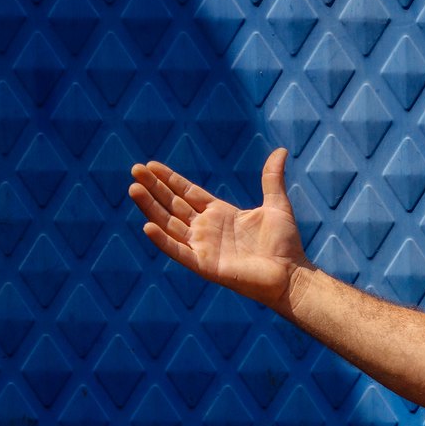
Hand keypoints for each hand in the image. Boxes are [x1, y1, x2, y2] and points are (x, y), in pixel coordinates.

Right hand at [128, 149, 307, 309]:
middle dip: (154, 188)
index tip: (150, 165)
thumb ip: (272, 178)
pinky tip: (147, 226)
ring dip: (151, 208)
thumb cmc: (285, 244)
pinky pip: (178, 251)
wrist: (291, 274)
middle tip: (135, 170)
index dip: (169, 180)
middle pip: (173, 205)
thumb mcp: (276, 205)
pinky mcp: (204, 265)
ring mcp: (203, 247)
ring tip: (134, 189)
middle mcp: (206, 229)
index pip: (187, 193)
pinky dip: (163, 240)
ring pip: (169, 224)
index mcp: (220, 214)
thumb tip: (281, 151)